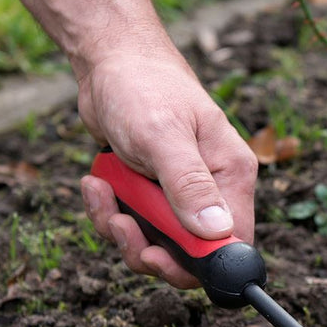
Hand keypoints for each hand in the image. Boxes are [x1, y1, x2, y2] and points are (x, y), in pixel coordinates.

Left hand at [76, 48, 257, 289]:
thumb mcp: (163, 137)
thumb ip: (189, 186)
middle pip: (189, 254)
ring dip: (120, 228)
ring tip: (101, 192)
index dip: (196, 263)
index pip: (231, 242)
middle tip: (121, 225)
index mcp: (230, 176)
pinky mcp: (150, 193)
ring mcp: (178, 194)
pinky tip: (95, 183)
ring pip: (155, 244)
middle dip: (148, 248)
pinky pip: (132, 225)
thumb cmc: (142, 87)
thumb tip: (217, 233)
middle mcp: (211, 189)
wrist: (109, 62)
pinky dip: (108, 212)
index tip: (157, 255)